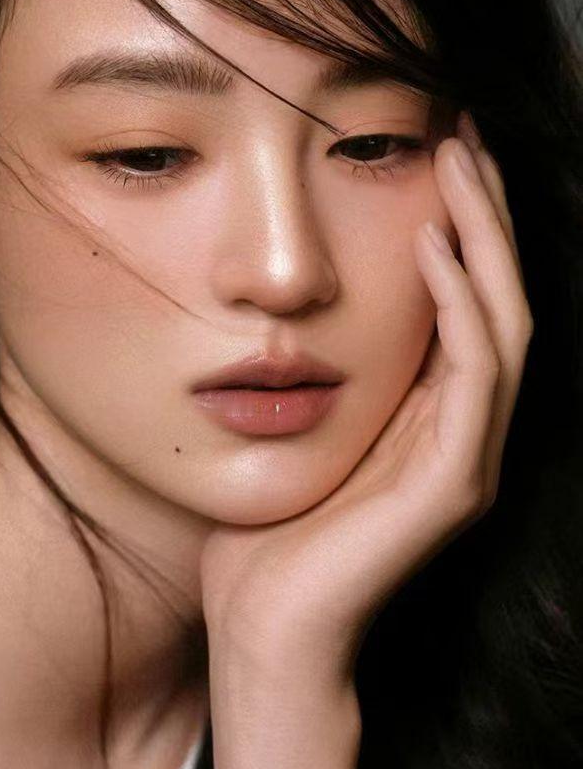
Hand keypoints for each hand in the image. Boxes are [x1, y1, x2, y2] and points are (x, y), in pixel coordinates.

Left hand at [199, 110, 533, 692]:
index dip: (462, 224)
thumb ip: (311, 373)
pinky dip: (461, 307)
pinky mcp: (451, 487)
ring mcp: (467, 460)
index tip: (435, 147)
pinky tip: (434, 249)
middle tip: (464, 130)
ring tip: (460, 164)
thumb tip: (276, 302)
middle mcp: (463, 433)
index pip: (466, 300)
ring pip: (503, 324)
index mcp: (429, 418)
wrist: (265, 637)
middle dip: (486, 211)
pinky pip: (475, 378)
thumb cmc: (264, 537)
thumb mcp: (292, 431)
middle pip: (498, 297)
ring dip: (486, 239)